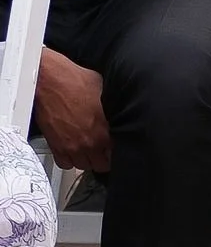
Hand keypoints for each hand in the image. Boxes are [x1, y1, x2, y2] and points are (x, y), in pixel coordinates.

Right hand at [32, 46, 110, 170]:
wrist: (51, 81)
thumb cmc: (76, 82)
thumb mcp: (107, 92)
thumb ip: (115, 108)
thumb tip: (122, 108)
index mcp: (105, 131)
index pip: (118, 154)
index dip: (117, 150)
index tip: (114, 146)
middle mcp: (89, 142)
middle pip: (101, 164)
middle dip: (103, 157)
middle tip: (102, 149)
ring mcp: (72, 146)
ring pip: (83, 165)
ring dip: (86, 159)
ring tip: (87, 149)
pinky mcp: (56, 146)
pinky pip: (65, 164)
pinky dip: (69, 159)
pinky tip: (72, 149)